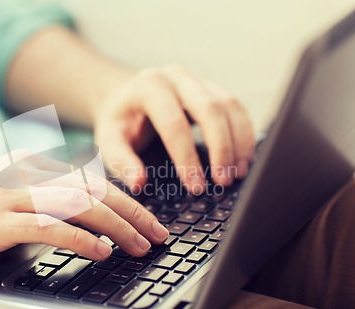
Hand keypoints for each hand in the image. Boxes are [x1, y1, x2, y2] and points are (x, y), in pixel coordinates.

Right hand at [0, 156, 168, 271]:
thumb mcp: (5, 188)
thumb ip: (41, 191)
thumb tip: (83, 206)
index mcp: (32, 164)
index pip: (91, 180)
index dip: (126, 201)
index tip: (147, 219)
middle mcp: (26, 173)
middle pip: (94, 191)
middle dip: (133, 214)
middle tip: (157, 234)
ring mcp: (11, 196)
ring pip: (79, 207)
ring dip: (116, 228)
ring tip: (140, 246)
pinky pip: (50, 228)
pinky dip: (81, 240)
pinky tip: (101, 252)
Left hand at [93, 66, 255, 192]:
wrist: (127, 98)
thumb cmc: (120, 122)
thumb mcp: (109, 140)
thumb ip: (121, 161)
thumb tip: (139, 183)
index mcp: (149, 86)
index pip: (173, 123)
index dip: (186, 157)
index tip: (195, 186)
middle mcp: (176, 77)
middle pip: (209, 109)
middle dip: (221, 148)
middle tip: (223, 182)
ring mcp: (198, 80)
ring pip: (229, 106)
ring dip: (239, 142)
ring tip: (238, 174)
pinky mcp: (213, 89)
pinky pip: (237, 109)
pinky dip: (245, 135)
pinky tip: (243, 159)